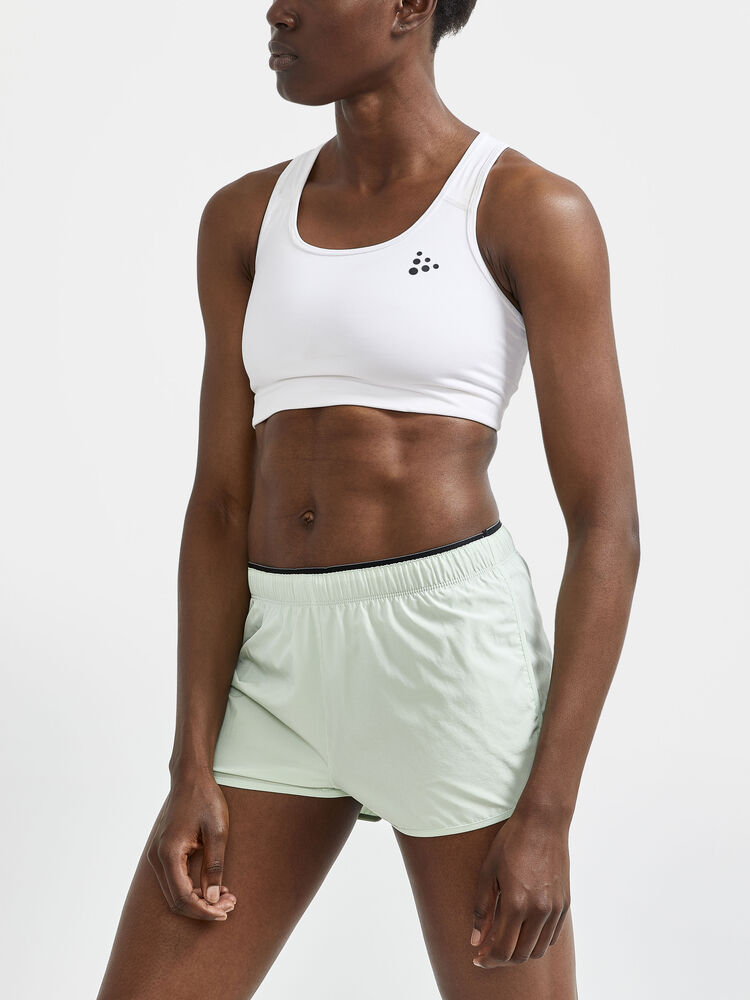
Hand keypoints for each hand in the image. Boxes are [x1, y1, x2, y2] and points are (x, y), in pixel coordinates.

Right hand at [147, 772, 236, 920]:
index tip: (225, 911)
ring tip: (226, 896)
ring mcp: (156, 855)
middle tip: (230, 904)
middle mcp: (157, 858)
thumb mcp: (217, 832)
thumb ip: (214, 867)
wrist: (190, 778)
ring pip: (174, 892)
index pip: (183, 897)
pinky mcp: (161, 852)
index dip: (204, 910)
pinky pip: (174, 880)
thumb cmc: (205, 800)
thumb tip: (213, 899)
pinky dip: (192, 888)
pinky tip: (213, 885)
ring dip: (198, 900)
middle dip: (203, 908)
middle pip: (176, 900)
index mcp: (169, 853)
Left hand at [470, 807, 570, 966]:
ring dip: (520, 953)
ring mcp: (555, 909)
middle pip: (521, 955)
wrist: (542, 823)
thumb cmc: (511, 843)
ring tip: (506, 942)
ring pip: (538, 949)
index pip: (503, 950)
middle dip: (502, 960)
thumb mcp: (488, 872)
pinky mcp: (565, 904)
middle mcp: (539, 911)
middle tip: (489, 953)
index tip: (478, 958)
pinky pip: (552, 936)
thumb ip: (482, 909)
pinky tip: (524, 931)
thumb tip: (476, 940)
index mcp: (516, 904)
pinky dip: (537, 941)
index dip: (488, 959)